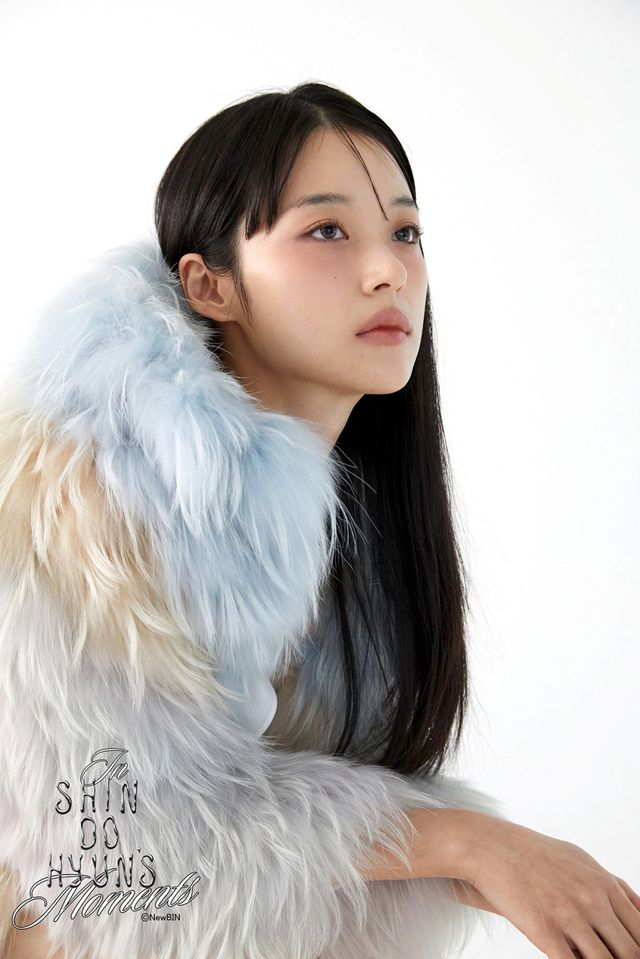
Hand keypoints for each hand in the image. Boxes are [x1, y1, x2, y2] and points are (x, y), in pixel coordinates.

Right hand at [461, 815, 639, 957]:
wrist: (491, 847)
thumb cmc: (535, 854)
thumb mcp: (581, 861)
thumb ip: (613, 885)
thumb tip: (639, 907)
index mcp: (604, 884)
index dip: (639, 950)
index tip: (632, 955)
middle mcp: (593, 899)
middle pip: (630, 952)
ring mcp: (570, 915)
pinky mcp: (546, 931)